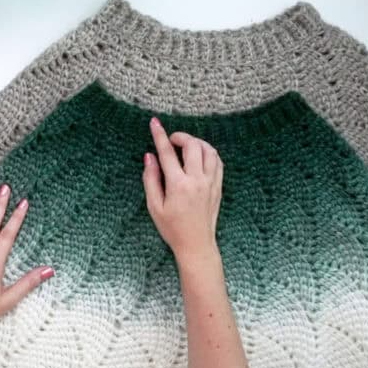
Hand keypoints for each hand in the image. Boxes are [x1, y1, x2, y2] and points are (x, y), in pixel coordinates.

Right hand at [142, 118, 222, 266]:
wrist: (196, 244)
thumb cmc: (172, 228)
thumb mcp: (154, 206)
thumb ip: (151, 179)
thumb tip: (149, 157)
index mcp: (178, 185)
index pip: (167, 153)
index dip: (160, 135)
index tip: (154, 123)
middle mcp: (197, 180)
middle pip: (192, 145)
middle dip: (180, 136)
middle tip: (171, 140)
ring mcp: (210, 183)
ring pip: (209, 150)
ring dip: (196, 142)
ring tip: (185, 146)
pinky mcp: (218, 186)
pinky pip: (217, 161)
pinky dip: (208, 153)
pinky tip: (200, 155)